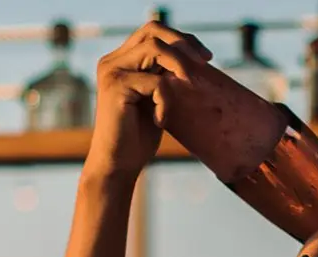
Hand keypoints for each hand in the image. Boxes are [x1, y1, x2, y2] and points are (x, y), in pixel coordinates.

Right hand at [83, 21, 212, 182]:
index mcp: (119, 60)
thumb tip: (192, 54)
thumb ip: (164, 74)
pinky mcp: (116, 88)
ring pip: (155, 48)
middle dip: (183, 44)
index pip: (153, 31)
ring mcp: (111, 72)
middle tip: (205, 63)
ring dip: (180, 66)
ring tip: (188, 87)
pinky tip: (160, 121)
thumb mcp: (156, 98)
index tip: (206, 57)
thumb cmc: (138, 137)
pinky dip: (166, 101)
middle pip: (152, 30)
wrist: (118, 166)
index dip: (182, 38)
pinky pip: (156, 82)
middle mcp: (111, 61)